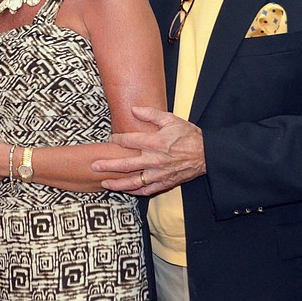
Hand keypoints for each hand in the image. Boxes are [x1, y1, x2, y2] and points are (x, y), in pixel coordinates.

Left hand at [91, 106, 205, 195]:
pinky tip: (124, 191)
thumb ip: (150, 114)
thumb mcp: (171, 119)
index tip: (111, 138)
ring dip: (118, 184)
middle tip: (94, 166)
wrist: (207, 154)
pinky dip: (134, 192)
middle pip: (126, 164)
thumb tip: (133, 109)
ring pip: (134, 182)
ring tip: (104, 184)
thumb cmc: (188, 135)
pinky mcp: (165, 183)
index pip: (129, 141)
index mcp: (155, 142)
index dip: (117, 139)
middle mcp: (155, 160)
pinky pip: (147, 190)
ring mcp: (159, 174)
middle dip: (108, 165)